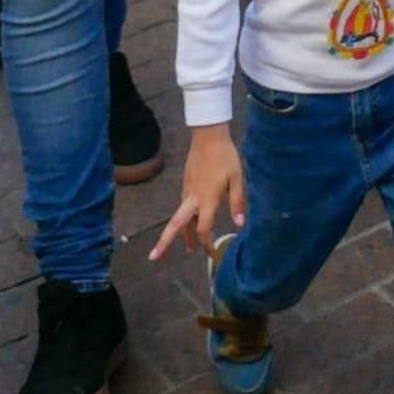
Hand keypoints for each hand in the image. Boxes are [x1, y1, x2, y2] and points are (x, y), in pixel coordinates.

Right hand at [150, 126, 244, 259]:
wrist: (208, 135)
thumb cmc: (225, 157)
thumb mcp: (236, 179)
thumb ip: (237, 202)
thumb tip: (240, 224)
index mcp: (207, 199)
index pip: (203, 228)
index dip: (206, 243)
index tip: (212, 253)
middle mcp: (193, 198)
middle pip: (176, 224)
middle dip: (164, 242)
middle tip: (153, 257)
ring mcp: (187, 190)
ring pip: (179, 216)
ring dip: (180, 233)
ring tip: (188, 246)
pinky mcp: (186, 182)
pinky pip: (183, 205)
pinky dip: (185, 218)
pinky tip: (191, 220)